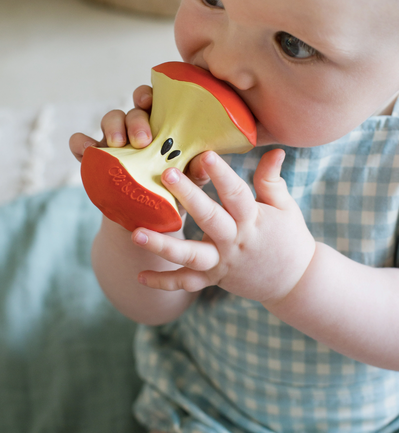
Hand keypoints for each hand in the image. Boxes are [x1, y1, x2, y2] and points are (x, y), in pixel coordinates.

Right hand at [69, 84, 210, 187]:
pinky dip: (81, 143)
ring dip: (113, 127)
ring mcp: (114, 143)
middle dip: (136, 120)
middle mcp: (137, 130)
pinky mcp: (95, 159)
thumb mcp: (189, 185)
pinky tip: (89, 150)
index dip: (149, 94)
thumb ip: (197, 171)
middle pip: (133, 110)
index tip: (149, 101)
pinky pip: (81, 143)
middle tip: (143, 141)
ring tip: (118, 145)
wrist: (148, 223)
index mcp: (162, 128)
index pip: (155, 101)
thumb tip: (204, 158)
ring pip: (109, 119)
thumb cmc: (173, 196)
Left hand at [132, 149, 315, 303]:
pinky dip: (163, 282)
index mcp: (253, 220)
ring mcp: (222, 263)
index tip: (205, 155)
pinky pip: (186, 283)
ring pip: (191, 256)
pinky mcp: (213, 280)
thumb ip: (272, 179)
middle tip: (166, 174)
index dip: (222, 175)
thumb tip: (275, 149)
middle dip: (189, 197)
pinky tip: (140, 276)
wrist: (295, 283)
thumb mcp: (284, 206)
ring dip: (163, 246)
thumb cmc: (290, 238)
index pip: (237, 194)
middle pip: (210, 219)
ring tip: (136, 234)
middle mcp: (235, 241)